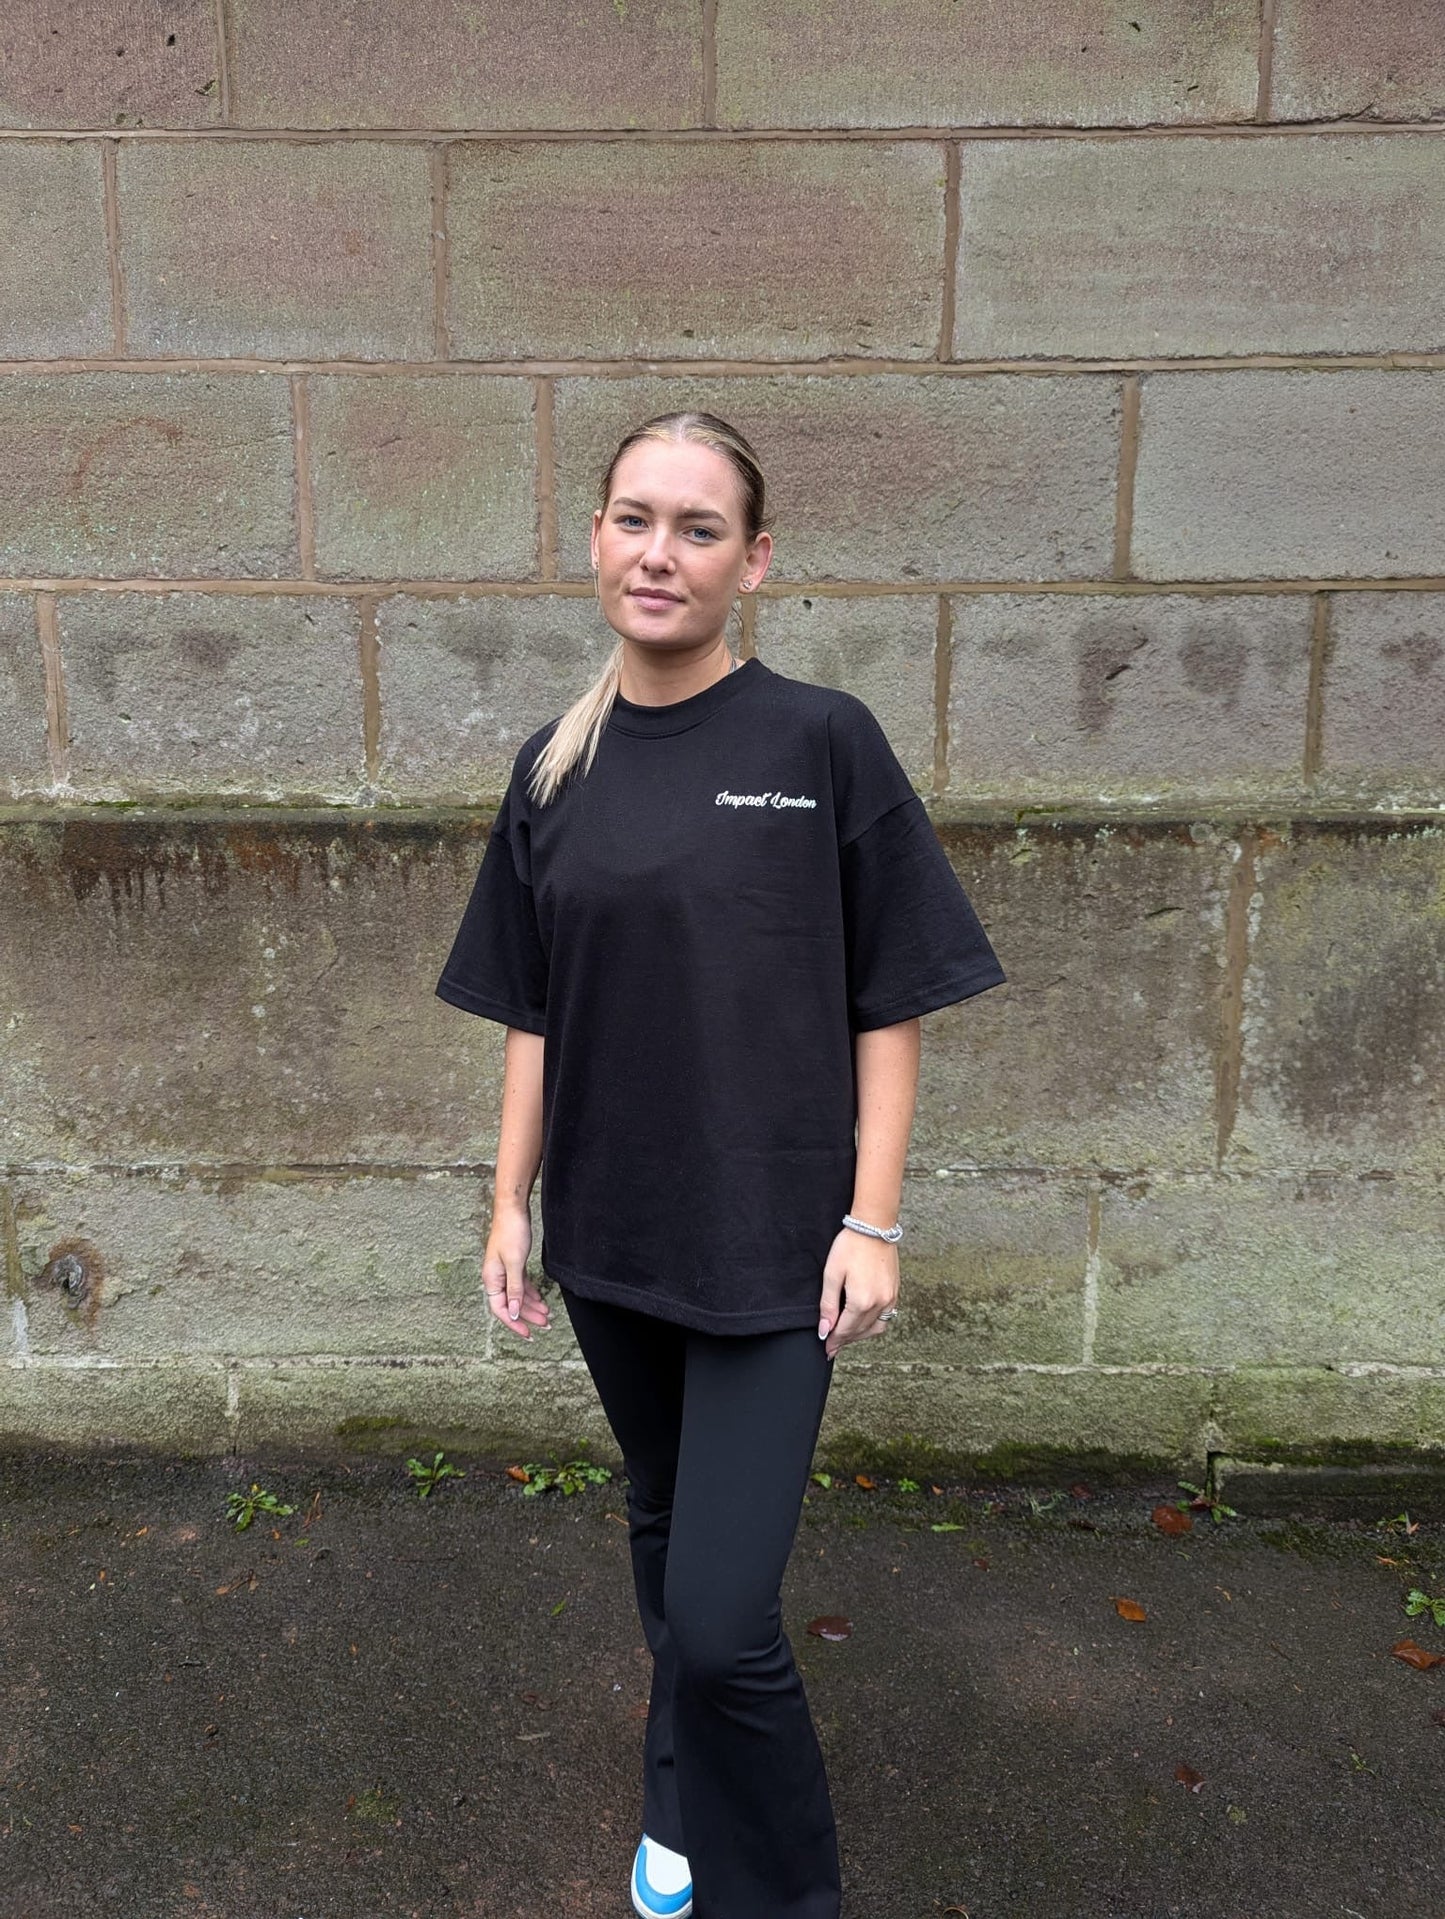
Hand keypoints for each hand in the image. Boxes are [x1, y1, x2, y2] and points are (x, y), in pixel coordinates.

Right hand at [482, 1205, 550, 1339]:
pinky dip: (531, 1294)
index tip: (528, 1334)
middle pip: (511, 1304)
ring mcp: (503, 1272)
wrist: (513, 1210)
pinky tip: (541, 1301)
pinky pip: (521, 1285)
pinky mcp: (513, 1265)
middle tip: (545, 1326)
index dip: (514, 1323)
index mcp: (491, 1279)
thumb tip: (512, 1312)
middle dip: (528, 1316)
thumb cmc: (511, 1232)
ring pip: (517, 1296)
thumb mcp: (515, 1263)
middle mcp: (495, 1278)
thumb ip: (514, 1289)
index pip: (501, 1309)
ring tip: (547, 1315)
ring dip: (531, 1306)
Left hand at [817, 1230, 897, 1358]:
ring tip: (846, 1336)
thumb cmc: (850, 1246)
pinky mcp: (895, 1291)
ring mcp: (890, 1298)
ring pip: (875, 1328)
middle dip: (845, 1340)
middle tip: (833, 1346)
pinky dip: (872, 1325)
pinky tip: (862, 1322)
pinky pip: (885, 1317)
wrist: (874, 1227)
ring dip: (859, 1335)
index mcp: (862, 1301)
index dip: (834, 1340)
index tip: (826, 1349)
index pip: (845, 1330)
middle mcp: (879, 1303)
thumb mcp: (832, 1274)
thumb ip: (828, 1305)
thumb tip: (825, 1330)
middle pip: (860, 1331)